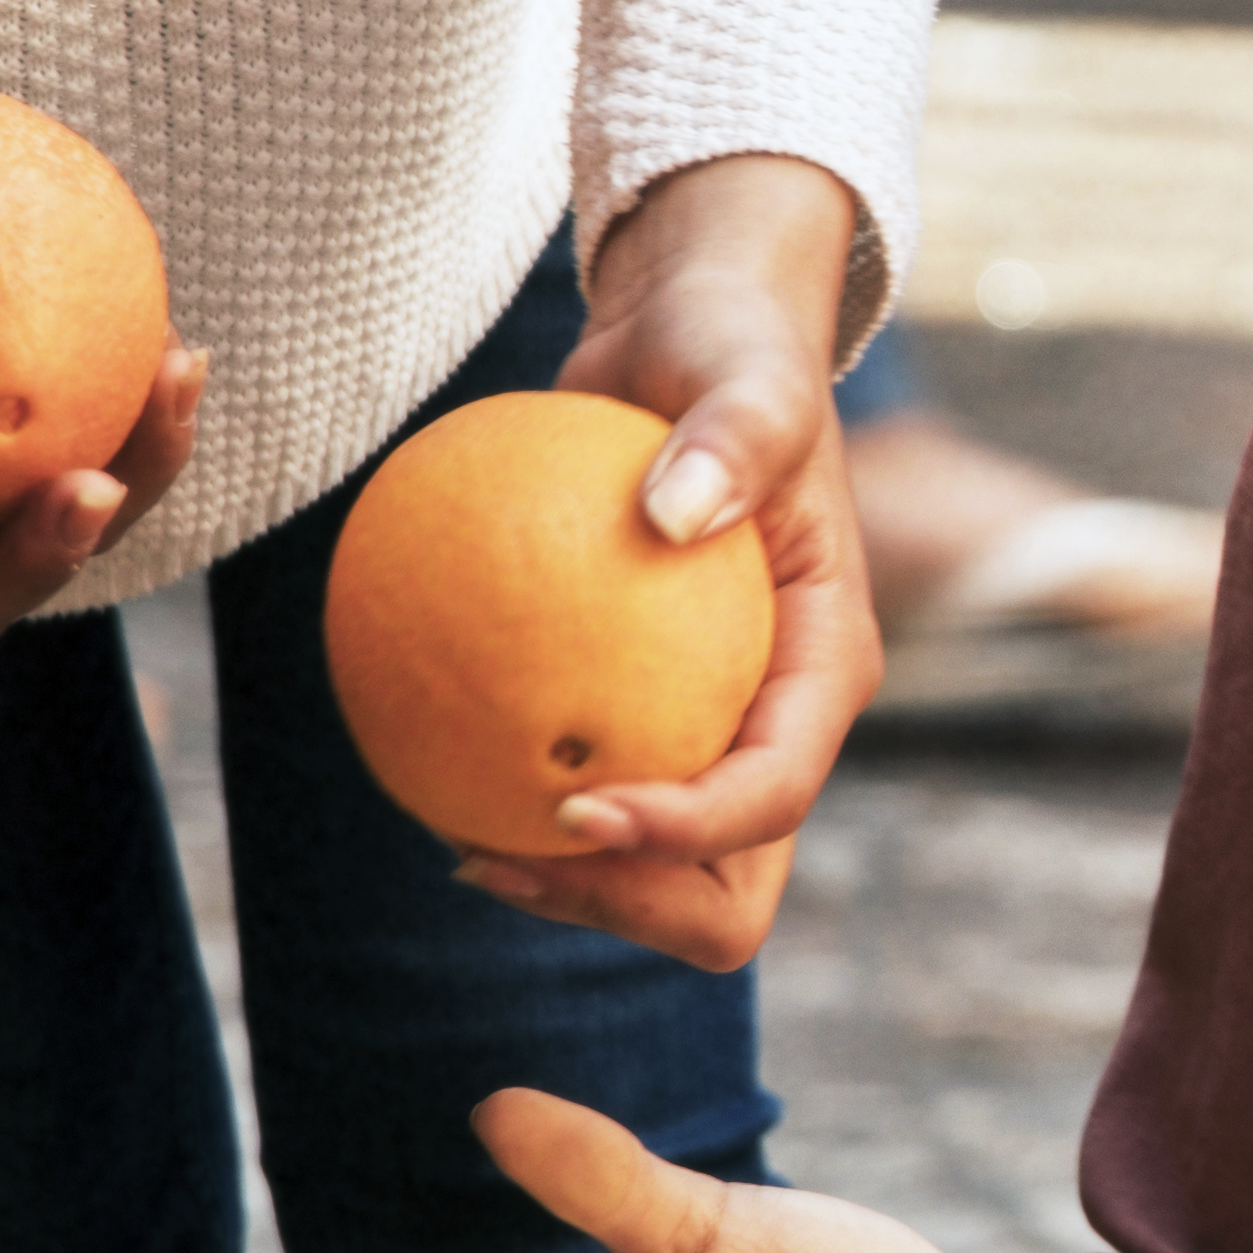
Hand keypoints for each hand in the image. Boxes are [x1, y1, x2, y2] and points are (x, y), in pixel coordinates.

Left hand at [463, 150, 880, 966]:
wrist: (689, 345)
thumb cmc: (730, 354)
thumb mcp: (746, 377)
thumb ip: (731, 438)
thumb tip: (670, 513)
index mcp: (824, 672)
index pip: (773, 795)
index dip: (684, 831)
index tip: (569, 803)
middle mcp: (775, 725)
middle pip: (730, 893)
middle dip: (629, 907)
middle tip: (507, 854)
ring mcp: (710, 735)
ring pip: (656, 880)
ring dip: (567, 890)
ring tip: (462, 843)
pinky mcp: (642, 719)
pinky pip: (587, 804)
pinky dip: (514, 816)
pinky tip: (427, 783)